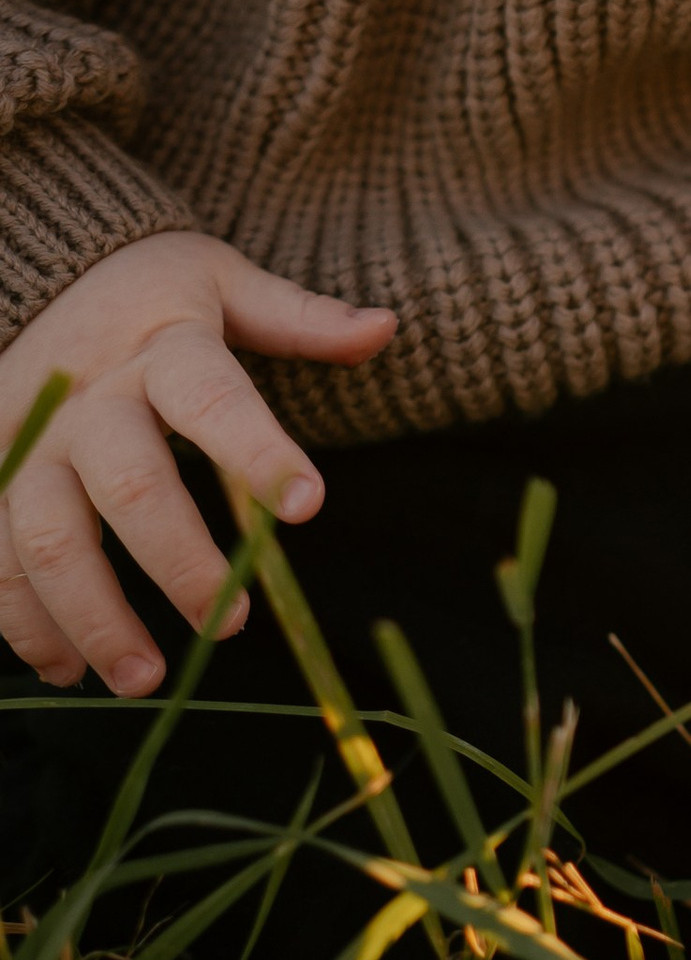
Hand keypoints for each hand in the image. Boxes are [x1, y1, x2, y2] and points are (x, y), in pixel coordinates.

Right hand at [0, 235, 396, 696]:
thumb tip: (386, 327)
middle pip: (131, 486)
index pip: (215, 400)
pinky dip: (25, 623)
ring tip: (146, 680)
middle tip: (231, 623)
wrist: (36, 279)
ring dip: (93, 618)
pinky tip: (68, 669)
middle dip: (179, 562)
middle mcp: (86, 399)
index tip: (309, 506)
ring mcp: (25, 445)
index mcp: (160, 348)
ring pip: (48, 540)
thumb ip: (298, 317)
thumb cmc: (148, 294)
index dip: (260, 451)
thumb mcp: (222, 283)